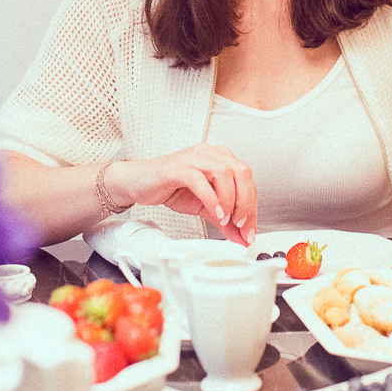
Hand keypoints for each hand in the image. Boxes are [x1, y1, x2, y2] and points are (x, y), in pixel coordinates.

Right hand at [111, 145, 256, 243]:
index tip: (250, 230)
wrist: (139, 183)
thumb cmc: (171, 188)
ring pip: (225, 172)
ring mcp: (194, 158)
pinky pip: (200, 179)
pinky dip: (211, 198)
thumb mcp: (204, 207)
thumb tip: (242, 237)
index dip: (252, 206)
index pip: (247, 179)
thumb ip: (224, 220)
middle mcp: (209, 153)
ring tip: (225, 218)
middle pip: (242, 172)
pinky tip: (215, 212)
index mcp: (220, 158)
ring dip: (230, 199)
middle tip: (241, 224)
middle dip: (246, 202)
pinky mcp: (178, 167)